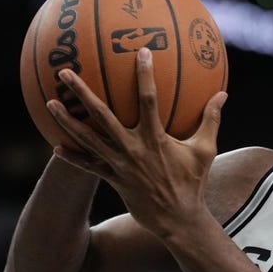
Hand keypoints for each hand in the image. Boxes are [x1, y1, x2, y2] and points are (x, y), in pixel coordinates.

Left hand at [46, 47, 227, 235]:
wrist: (178, 219)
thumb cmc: (193, 183)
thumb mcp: (205, 150)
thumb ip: (211, 120)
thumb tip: (222, 94)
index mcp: (155, 138)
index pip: (148, 100)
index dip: (145, 75)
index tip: (140, 52)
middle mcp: (133, 149)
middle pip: (102, 115)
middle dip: (82, 92)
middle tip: (65, 73)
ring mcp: (120, 165)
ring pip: (88, 139)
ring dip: (67, 121)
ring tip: (50, 102)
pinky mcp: (113, 179)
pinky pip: (88, 166)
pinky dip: (72, 158)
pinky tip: (56, 147)